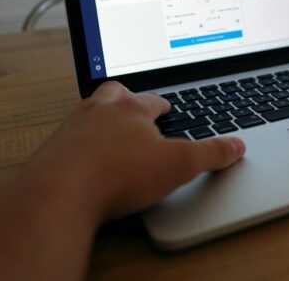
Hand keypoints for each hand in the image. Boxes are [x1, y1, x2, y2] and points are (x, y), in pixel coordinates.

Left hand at [26, 81, 245, 222]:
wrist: (59, 194)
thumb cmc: (119, 173)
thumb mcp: (178, 165)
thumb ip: (210, 154)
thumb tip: (237, 145)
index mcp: (131, 108)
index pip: (152, 99)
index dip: (162, 105)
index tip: (166, 107)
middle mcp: (98, 111)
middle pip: (113, 94)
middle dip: (125, 99)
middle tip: (132, 106)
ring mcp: (71, 129)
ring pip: (87, 113)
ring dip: (99, 119)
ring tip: (109, 130)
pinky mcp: (51, 151)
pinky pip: (67, 139)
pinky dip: (78, 144)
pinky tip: (84, 160)